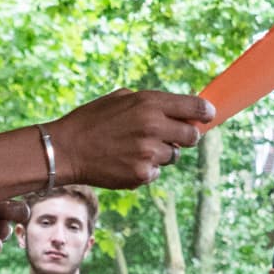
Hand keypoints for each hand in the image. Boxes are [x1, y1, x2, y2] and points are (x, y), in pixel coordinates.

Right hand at [45, 89, 211, 192]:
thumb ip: (152, 102)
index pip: (195, 107)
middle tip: (168, 137)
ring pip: (173, 157)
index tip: (208, 115)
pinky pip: (156, 172)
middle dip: (184, 136)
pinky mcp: (141, 175)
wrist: (65, 149)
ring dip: (161, 154)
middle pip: (192, 136)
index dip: (205, 112)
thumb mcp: (120, 98)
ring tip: (135, 149)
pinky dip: (146, 169)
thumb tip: (180, 108)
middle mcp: (153, 127)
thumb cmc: (91, 120)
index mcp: (149, 103)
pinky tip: (125, 162)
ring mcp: (148, 153)